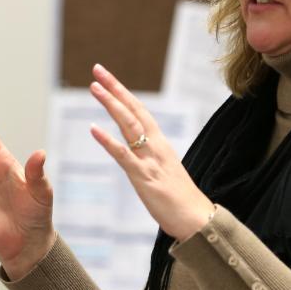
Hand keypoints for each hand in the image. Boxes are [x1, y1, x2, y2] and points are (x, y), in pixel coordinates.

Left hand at [88, 64, 214, 240]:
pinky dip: (108, 141)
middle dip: (116, 89)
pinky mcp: (144, 177)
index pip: (141, 112)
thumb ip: (151, 159)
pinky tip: (93, 129)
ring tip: (94, 88)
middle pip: (134, 110)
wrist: (197, 220)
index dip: (124, 94)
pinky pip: (123, 155)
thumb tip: (139, 152)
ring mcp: (150, 160)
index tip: (108, 78)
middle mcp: (156, 147)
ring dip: (112, 105)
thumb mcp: (164, 173)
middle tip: (98, 69)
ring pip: (129, 126)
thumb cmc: (181, 201)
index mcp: (160, 145)